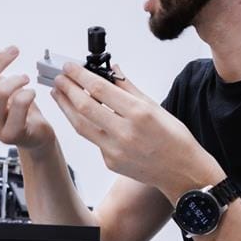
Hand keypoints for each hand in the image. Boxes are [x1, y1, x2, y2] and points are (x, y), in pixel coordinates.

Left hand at [52, 63, 223, 199]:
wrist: (183, 173)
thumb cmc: (174, 138)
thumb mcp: (155, 106)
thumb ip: (128, 87)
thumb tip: (112, 69)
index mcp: (138, 113)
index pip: (100, 89)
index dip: (80, 76)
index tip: (69, 66)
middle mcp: (124, 132)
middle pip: (84, 107)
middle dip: (67, 89)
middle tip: (58, 78)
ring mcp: (115, 150)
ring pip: (81, 125)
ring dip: (65, 107)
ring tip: (58, 93)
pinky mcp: (110, 162)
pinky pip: (93, 140)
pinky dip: (84, 125)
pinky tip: (78, 114)